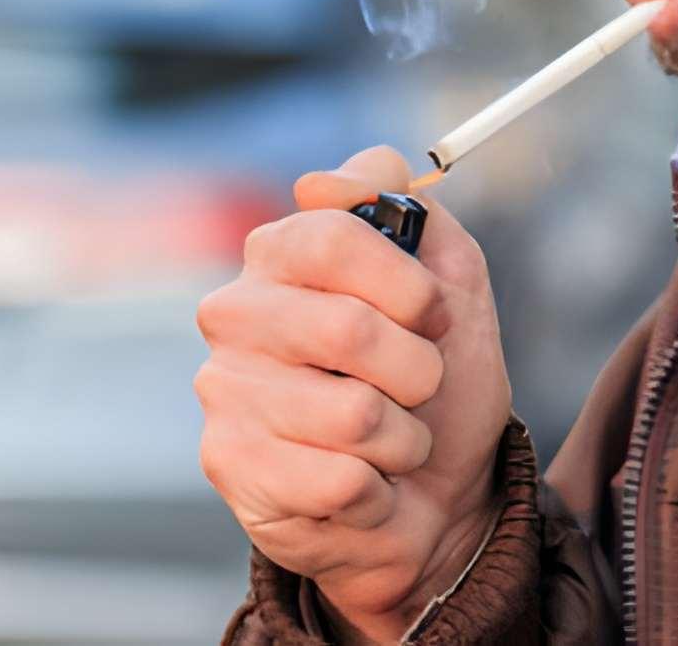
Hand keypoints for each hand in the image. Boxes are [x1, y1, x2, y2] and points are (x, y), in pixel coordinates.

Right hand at [195, 147, 511, 640]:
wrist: (437, 498)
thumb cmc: (438, 382)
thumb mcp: (452, 280)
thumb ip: (412, 211)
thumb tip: (332, 179)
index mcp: (281, 253)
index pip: (332, 237)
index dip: (407, 285)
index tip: (433, 315)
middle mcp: (235, 312)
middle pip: (349, 329)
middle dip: (418, 371)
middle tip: (418, 388)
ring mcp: (225, 390)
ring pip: (354, 414)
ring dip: (404, 439)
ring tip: (390, 440)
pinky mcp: (230, 466)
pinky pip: (342, 480)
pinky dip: (379, 491)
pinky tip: (364, 485)